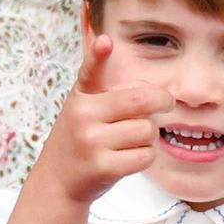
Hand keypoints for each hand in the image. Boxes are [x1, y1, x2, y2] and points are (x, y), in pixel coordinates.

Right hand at [35, 34, 173, 204]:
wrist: (57, 182)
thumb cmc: (82, 139)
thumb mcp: (88, 110)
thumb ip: (116, 96)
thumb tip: (153, 92)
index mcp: (82, 97)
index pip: (90, 72)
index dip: (98, 56)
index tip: (105, 41)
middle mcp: (83, 116)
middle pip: (140, 101)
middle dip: (162, 101)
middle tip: (167, 103)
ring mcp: (91, 142)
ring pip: (147, 130)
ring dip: (149, 136)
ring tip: (131, 140)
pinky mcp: (102, 167)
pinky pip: (145, 155)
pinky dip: (146, 157)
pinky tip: (129, 158)